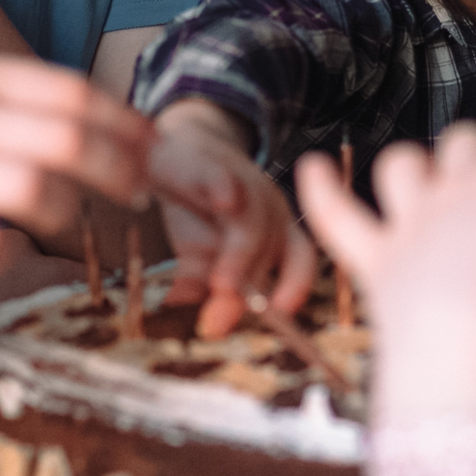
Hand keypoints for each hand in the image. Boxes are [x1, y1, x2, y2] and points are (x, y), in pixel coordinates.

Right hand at [0, 52, 154, 271]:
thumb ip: (1, 97)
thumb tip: (81, 117)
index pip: (69, 91)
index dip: (122, 122)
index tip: (148, 147)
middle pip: (69, 140)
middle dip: (118, 172)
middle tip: (135, 196)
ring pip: (39, 192)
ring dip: (72, 217)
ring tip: (74, 230)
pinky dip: (12, 255)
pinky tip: (9, 255)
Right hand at [148, 101, 318, 337]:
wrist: (176, 151)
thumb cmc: (197, 209)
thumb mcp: (208, 253)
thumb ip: (216, 285)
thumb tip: (216, 325)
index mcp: (276, 231)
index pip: (300, 259)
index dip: (294, 285)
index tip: (281, 310)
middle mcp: (267, 207)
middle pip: (268, 247)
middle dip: (245, 281)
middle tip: (219, 315)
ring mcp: (243, 183)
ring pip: (248, 222)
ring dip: (236, 255)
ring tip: (220, 283)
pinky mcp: (212, 164)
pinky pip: (223, 179)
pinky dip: (225, 191)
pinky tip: (222, 204)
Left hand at [298, 121, 475, 419]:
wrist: (469, 346)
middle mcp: (460, 187)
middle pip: (469, 144)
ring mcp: (412, 221)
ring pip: (404, 167)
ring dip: (414, 168)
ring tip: (426, 179)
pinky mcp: (375, 260)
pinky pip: (338, 215)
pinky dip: (321, 190)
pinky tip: (309, 166)